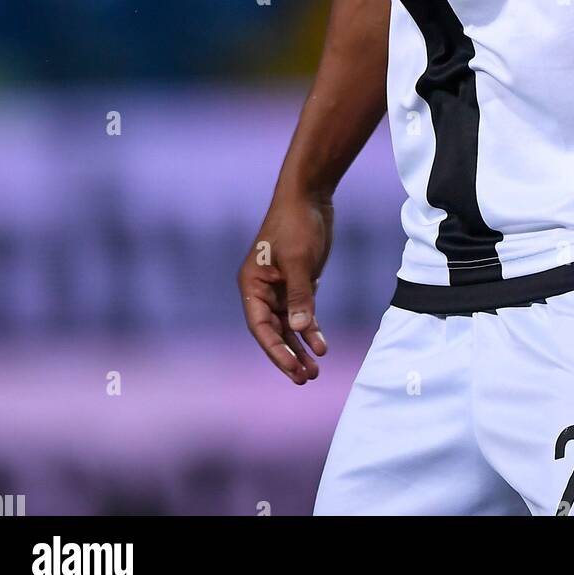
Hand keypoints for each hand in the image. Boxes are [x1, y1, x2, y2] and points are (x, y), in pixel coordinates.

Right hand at [238, 193, 332, 384]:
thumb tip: (299, 330)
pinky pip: (302, 313)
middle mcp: (262, 289)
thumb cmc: (296, 224)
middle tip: (304, 378)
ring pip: (288, 326)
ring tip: (314, 371)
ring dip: (299, 347)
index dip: (275, 351)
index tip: (292, 369)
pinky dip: (311, 330)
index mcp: (251, 284)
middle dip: (288, 355)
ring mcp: (280, 287)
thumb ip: (299, 295)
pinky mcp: (298, 282)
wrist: (310, 196)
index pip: (260, 327)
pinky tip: (321, 347)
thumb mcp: (298, 260)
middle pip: (273, 332)